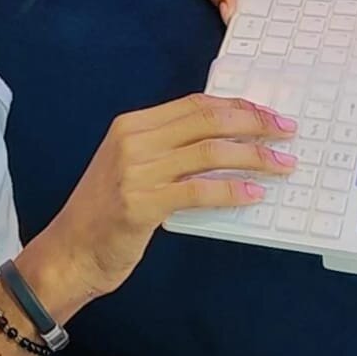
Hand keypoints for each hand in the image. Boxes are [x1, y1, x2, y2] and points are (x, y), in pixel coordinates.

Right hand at [47, 93, 298, 302]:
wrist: (69, 251)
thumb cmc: (105, 214)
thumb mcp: (131, 168)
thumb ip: (168, 151)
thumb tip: (227, 144)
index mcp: (131, 125)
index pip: (195, 104)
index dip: (237, 106)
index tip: (268, 114)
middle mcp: (132, 141)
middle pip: (207, 121)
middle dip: (254, 124)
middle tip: (287, 132)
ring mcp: (134, 171)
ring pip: (209, 152)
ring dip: (254, 157)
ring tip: (282, 164)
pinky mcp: (140, 204)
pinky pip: (198, 191)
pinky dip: (231, 190)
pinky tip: (253, 195)